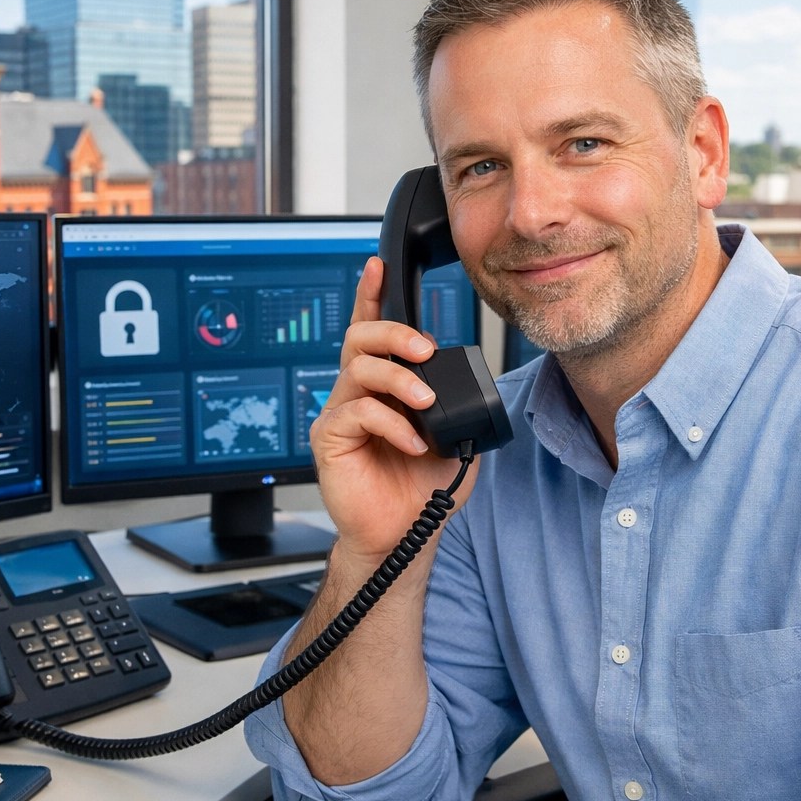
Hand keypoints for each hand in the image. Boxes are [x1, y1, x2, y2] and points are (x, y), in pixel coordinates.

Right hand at [310, 256, 476, 567]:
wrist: (402, 535)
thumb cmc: (420, 489)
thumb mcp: (453, 438)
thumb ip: (457, 406)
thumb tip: (470, 384)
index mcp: (383, 387)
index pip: (372, 331)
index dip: (372, 295)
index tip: (378, 265)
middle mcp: (357, 393)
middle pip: (360, 338)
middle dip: (394, 333)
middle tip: (424, 351)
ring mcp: (340, 414)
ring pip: (359, 369)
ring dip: (398, 380)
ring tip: (424, 403)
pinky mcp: (330, 440)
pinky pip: (356, 413)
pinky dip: (390, 423)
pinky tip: (412, 442)